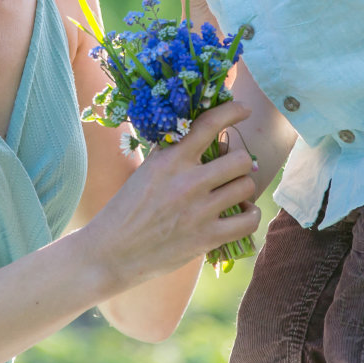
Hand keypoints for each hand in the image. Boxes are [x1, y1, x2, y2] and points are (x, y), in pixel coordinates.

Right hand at [81, 101, 260, 288]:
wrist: (112, 252)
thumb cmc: (127, 209)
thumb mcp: (146, 170)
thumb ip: (172, 151)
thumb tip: (200, 132)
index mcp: (170, 160)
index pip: (208, 124)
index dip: (232, 112)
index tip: (243, 110)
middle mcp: (188, 182)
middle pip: (240, 159)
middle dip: (240, 162)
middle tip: (231, 169)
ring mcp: (200, 211)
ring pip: (246, 187)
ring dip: (243, 188)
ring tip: (233, 192)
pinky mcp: (207, 238)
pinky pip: (249, 221)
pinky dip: (251, 215)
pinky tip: (242, 213)